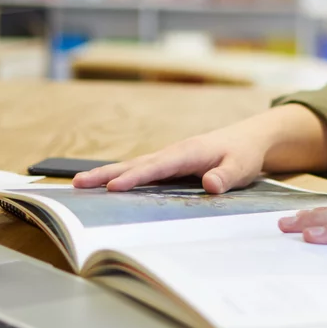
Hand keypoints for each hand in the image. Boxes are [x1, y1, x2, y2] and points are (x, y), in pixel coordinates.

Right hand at [72, 125, 266, 193]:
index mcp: (188, 152)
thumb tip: (210, 185)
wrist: (248, 139)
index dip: (135, 178)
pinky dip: (120, 177)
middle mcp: (173, 153)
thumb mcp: (242, 167)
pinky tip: (104, 187)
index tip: (113, 188)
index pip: (157, 167)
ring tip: (79, 184)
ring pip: (133, 166)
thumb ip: (226, 176)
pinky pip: (141, 171)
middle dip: (106, 174)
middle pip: (135, 164)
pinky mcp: (168, 165)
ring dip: (107, 174)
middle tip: (78, 183)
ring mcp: (168, 158)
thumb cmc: (243, 154)